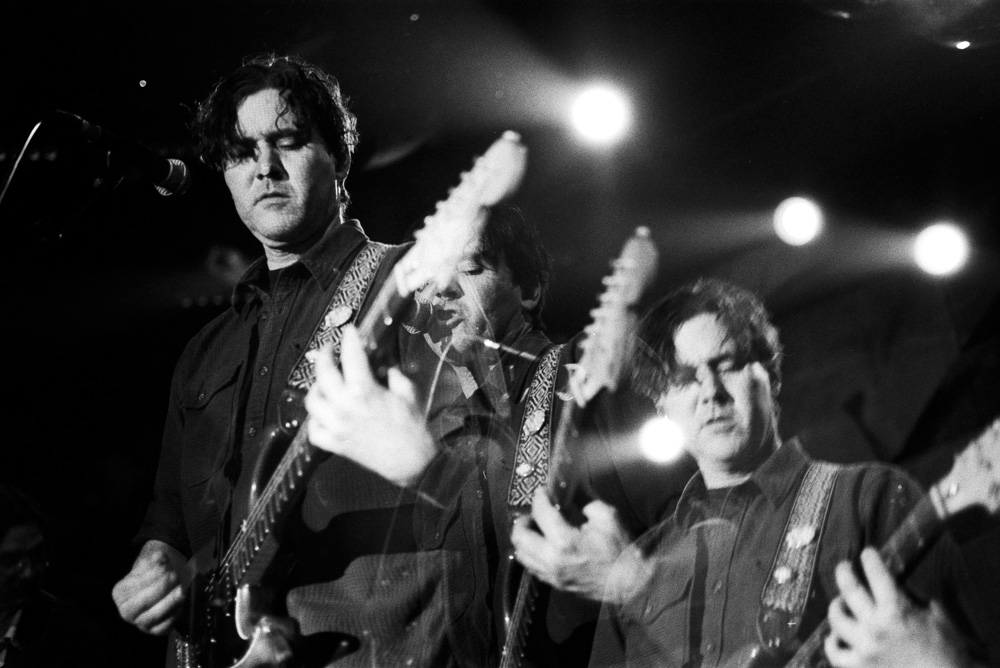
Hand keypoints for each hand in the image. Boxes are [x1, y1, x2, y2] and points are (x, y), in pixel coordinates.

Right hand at [111, 539, 188, 635]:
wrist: (165, 584)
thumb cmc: (156, 572)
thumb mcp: (153, 561)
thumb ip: (155, 559)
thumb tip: (159, 556)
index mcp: (120, 593)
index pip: (135, 585)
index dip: (152, 574)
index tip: (166, 564)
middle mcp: (126, 611)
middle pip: (143, 602)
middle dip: (161, 587)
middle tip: (175, 575)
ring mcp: (140, 623)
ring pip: (154, 616)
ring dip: (170, 601)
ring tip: (181, 588)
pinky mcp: (156, 631)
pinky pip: (165, 627)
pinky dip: (174, 614)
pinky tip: (181, 601)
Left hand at [305, 325, 437, 487]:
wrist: (410, 461)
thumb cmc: (412, 429)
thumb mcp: (407, 393)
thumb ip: (393, 375)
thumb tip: (383, 366)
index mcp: (364, 391)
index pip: (352, 355)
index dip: (350, 339)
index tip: (350, 332)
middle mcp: (345, 407)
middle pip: (323, 374)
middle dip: (324, 356)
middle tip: (328, 349)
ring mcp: (337, 426)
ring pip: (312, 401)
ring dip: (316, 388)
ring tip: (323, 382)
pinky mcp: (335, 444)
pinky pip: (314, 430)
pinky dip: (315, 420)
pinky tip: (323, 413)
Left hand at [510, 487, 643, 601]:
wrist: (629, 582)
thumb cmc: (620, 549)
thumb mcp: (606, 516)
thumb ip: (584, 499)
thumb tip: (570, 488)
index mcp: (564, 540)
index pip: (540, 511)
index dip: (540, 496)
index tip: (543, 490)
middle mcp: (551, 559)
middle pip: (519, 536)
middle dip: (523, 518)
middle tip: (535, 511)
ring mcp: (551, 574)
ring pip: (521, 554)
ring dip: (524, 537)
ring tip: (537, 528)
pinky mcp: (554, 583)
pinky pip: (531, 566)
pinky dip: (531, 553)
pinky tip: (544, 544)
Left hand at [825, 546, 971, 667]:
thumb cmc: (947, 653)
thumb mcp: (939, 618)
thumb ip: (917, 599)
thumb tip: (902, 586)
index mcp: (896, 610)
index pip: (877, 574)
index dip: (870, 559)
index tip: (867, 553)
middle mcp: (875, 626)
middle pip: (849, 589)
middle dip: (844, 572)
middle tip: (843, 566)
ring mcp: (864, 647)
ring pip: (836, 619)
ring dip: (836, 606)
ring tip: (839, 601)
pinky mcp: (858, 667)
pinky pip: (834, 652)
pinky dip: (831, 642)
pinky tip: (834, 636)